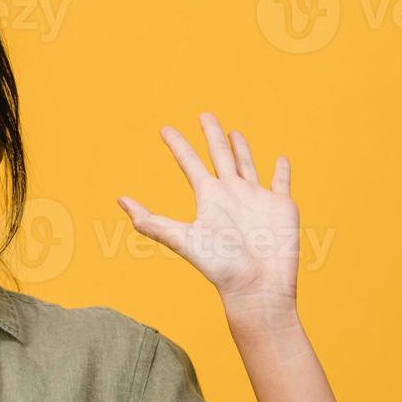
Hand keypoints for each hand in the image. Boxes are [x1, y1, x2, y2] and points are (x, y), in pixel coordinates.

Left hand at [117, 111, 298, 308]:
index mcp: (208, 198)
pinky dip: (282, 171)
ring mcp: (256, 199)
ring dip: (241, 149)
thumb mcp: (182, 238)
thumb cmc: (220, 265)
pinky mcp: (281, 206)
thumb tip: (119, 201)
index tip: (164, 130)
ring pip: (247, 166)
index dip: (177, 146)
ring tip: (234, 132)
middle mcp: (230, 195)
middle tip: (204, 114)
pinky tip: (281, 159)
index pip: (189, 164)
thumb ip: (152, 222)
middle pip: (219, 156)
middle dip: (212, 135)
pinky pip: (281, 183)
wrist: (256, 286)